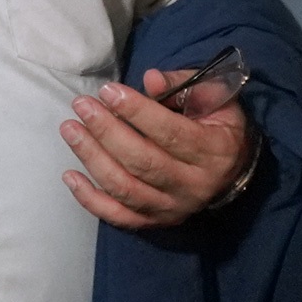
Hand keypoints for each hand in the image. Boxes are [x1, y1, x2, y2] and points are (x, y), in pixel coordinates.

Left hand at [58, 67, 253, 228]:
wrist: (232, 170)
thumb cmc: (216, 125)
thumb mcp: (213, 97)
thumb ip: (184, 85)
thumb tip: (150, 79)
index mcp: (214, 151)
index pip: (171, 134)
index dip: (137, 112)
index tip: (108, 91)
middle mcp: (194, 185)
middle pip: (143, 162)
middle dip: (107, 132)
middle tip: (82, 105)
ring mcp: (173, 207)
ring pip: (126, 189)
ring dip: (93, 159)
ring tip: (70, 129)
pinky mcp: (154, 221)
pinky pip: (118, 216)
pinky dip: (90, 200)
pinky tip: (69, 176)